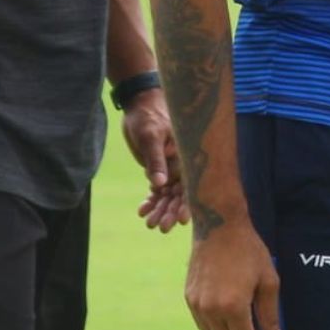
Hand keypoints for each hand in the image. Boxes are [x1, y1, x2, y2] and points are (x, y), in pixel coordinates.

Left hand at [121, 90, 187, 231]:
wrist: (138, 102)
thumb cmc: (147, 115)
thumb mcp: (150, 136)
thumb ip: (156, 160)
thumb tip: (160, 184)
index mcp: (185, 156)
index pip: (190, 185)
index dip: (188, 204)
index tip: (182, 220)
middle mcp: (180, 164)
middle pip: (179, 194)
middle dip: (171, 211)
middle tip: (160, 228)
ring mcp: (169, 167)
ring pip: (167, 194)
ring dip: (160, 208)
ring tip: (148, 222)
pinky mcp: (158, 167)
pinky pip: (157, 188)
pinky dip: (151, 199)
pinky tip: (142, 210)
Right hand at [185, 221, 282, 329]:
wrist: (219, 225)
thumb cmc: (248, 250)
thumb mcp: (268, 280)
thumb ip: (270, 314)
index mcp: (233, 306)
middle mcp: (211, 310)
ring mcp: (197, 305)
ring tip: (249, 329)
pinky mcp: (189, 298)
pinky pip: (204, 326)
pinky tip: (232, 318)